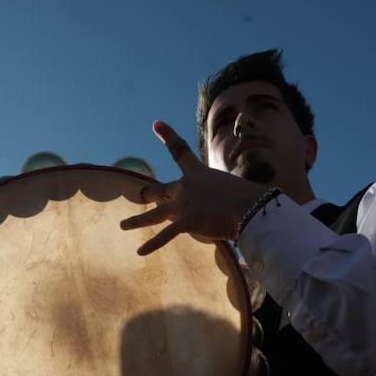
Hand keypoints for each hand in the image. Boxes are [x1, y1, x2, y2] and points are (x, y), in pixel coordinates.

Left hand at [119, 121, 266, 254]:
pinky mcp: (186, 221)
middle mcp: (187, 186)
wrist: (252, 208)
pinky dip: (152, 244)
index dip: (168, 136)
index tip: (156, 124)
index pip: (181, 151)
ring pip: (155, 215)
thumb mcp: (232, 190)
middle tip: (141, 195)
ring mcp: (184, 204)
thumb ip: (222, 197)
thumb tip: (229, 210)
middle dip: (150, 194)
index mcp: (199, 173)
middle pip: (162, 190)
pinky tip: (140, 251)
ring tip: (123, 225)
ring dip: (137, 221)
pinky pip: (165, 235)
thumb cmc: (251, 200)